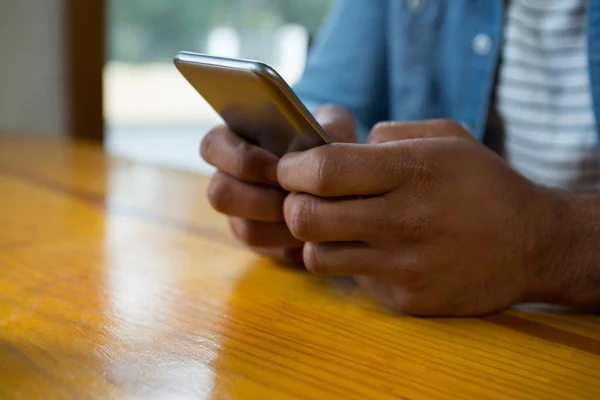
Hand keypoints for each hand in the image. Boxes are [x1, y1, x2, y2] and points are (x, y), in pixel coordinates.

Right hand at [201, 105, 355, 263]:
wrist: (346, 180)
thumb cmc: (331, 144)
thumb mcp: (335, 125)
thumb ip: (328, 126)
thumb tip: (318, 140)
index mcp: (236, 142)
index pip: (212, 146)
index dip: (240, 159)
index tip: (279, 165)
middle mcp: (230, 180)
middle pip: (219, 194)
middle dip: (261, 198)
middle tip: (296, 196)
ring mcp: (242, 215)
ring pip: (245, 229)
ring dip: (282, 224)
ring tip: (314, 214)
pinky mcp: (262, 244)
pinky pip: (270, 251)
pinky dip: (296, 243)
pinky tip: (320, 233)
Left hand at [278, 120, 558, 315]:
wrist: (533, 245)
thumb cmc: (483, 184)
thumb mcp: (445, 138)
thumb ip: (387, 136)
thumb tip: (337, 148)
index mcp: (410, 172)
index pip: (323, 171)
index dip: (292, 169)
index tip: (291, 168)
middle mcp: (403, 221)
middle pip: (305, 217)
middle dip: (292, 204)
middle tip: (304, 198)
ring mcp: (403, 266)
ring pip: (317, 256)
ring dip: (316, 239)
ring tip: (337, 227)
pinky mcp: (405, 299)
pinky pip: (353, 280)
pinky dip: (354, 263)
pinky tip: (378, 251)